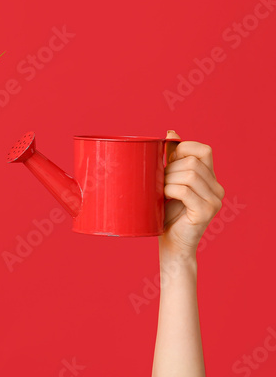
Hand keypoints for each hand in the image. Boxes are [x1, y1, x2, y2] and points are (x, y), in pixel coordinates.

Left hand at [161, 131, 223, 259]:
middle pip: (193, 161)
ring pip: (190, 174)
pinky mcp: (206, 212)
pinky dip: (170, 190)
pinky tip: (164, 196)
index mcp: (210, 178)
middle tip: (158, 181)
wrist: (170, 244)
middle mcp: (217, 188)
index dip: (183, 148)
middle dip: (170, 167)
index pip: (204, 149)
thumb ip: (172, 159)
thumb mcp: (168, 181)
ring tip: (160, 190)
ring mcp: (214, 200)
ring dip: (168, 178)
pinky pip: (186, 190)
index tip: (166, 159)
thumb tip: (171, 132)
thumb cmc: (165, 213)